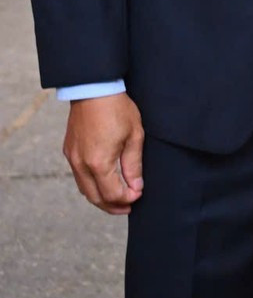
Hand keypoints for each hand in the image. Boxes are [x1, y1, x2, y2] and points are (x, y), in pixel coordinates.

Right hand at [63, 92, 143, 214]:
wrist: (93, 89)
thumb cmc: (117, 109)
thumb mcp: (134, 136)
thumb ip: (133, 164)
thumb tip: (136, 187)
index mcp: (98, 163)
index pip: (112, 193)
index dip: (126, 199)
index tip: (139, 195)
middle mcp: (81, 164)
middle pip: (95, 197)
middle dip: (112, 206)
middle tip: (128, 207)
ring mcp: (72, 158)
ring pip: (84, 189)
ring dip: (101, 198)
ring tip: (117, 199)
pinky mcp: (69, 151)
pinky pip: (79, 177)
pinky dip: (91, 185)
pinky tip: (103, 183)